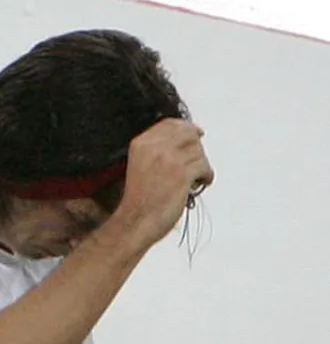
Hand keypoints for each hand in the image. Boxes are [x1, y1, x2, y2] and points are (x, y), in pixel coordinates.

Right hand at [111, 119, 214, 249]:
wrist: (136, 219)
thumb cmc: (139, 198)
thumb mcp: (140, 163)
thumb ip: (157, 150)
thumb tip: (186, 139)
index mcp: (141, 143)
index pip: (170, 123)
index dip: (186, 127)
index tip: (196, 133)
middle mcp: (154, 147)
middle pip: (188, 133)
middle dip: (196, 146)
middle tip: (197, 160)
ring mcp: (169, 160)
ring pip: (199, 150)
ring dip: (201, 164)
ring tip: (196, 177)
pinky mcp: (182, 174)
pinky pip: (205, 166)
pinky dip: (206, 176)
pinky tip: (199, 184)